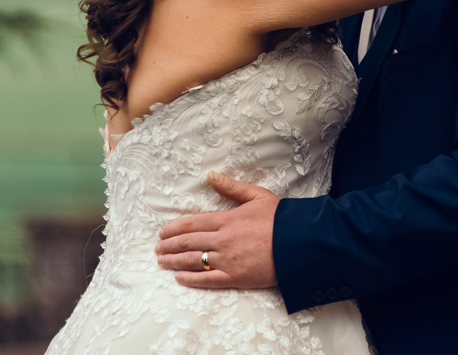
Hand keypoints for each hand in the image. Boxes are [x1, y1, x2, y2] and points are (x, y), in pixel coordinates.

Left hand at [155, 171, 278, 288]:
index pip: (192, 223)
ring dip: (174, 262)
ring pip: (193, 261)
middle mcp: (223, 240)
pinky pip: (207, 280)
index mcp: (227, 219)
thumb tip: (211, 176)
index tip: (162, 233)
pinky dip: (191, 279)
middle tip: (157, 249)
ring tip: (162, 262)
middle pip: (188, 243)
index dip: (174, 229)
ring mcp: (228, 261)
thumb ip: (232, 187)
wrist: (300, 243)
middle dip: (169, 246)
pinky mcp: (236, 278)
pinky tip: (180, 278)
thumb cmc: (281, 218)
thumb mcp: (257, 196)